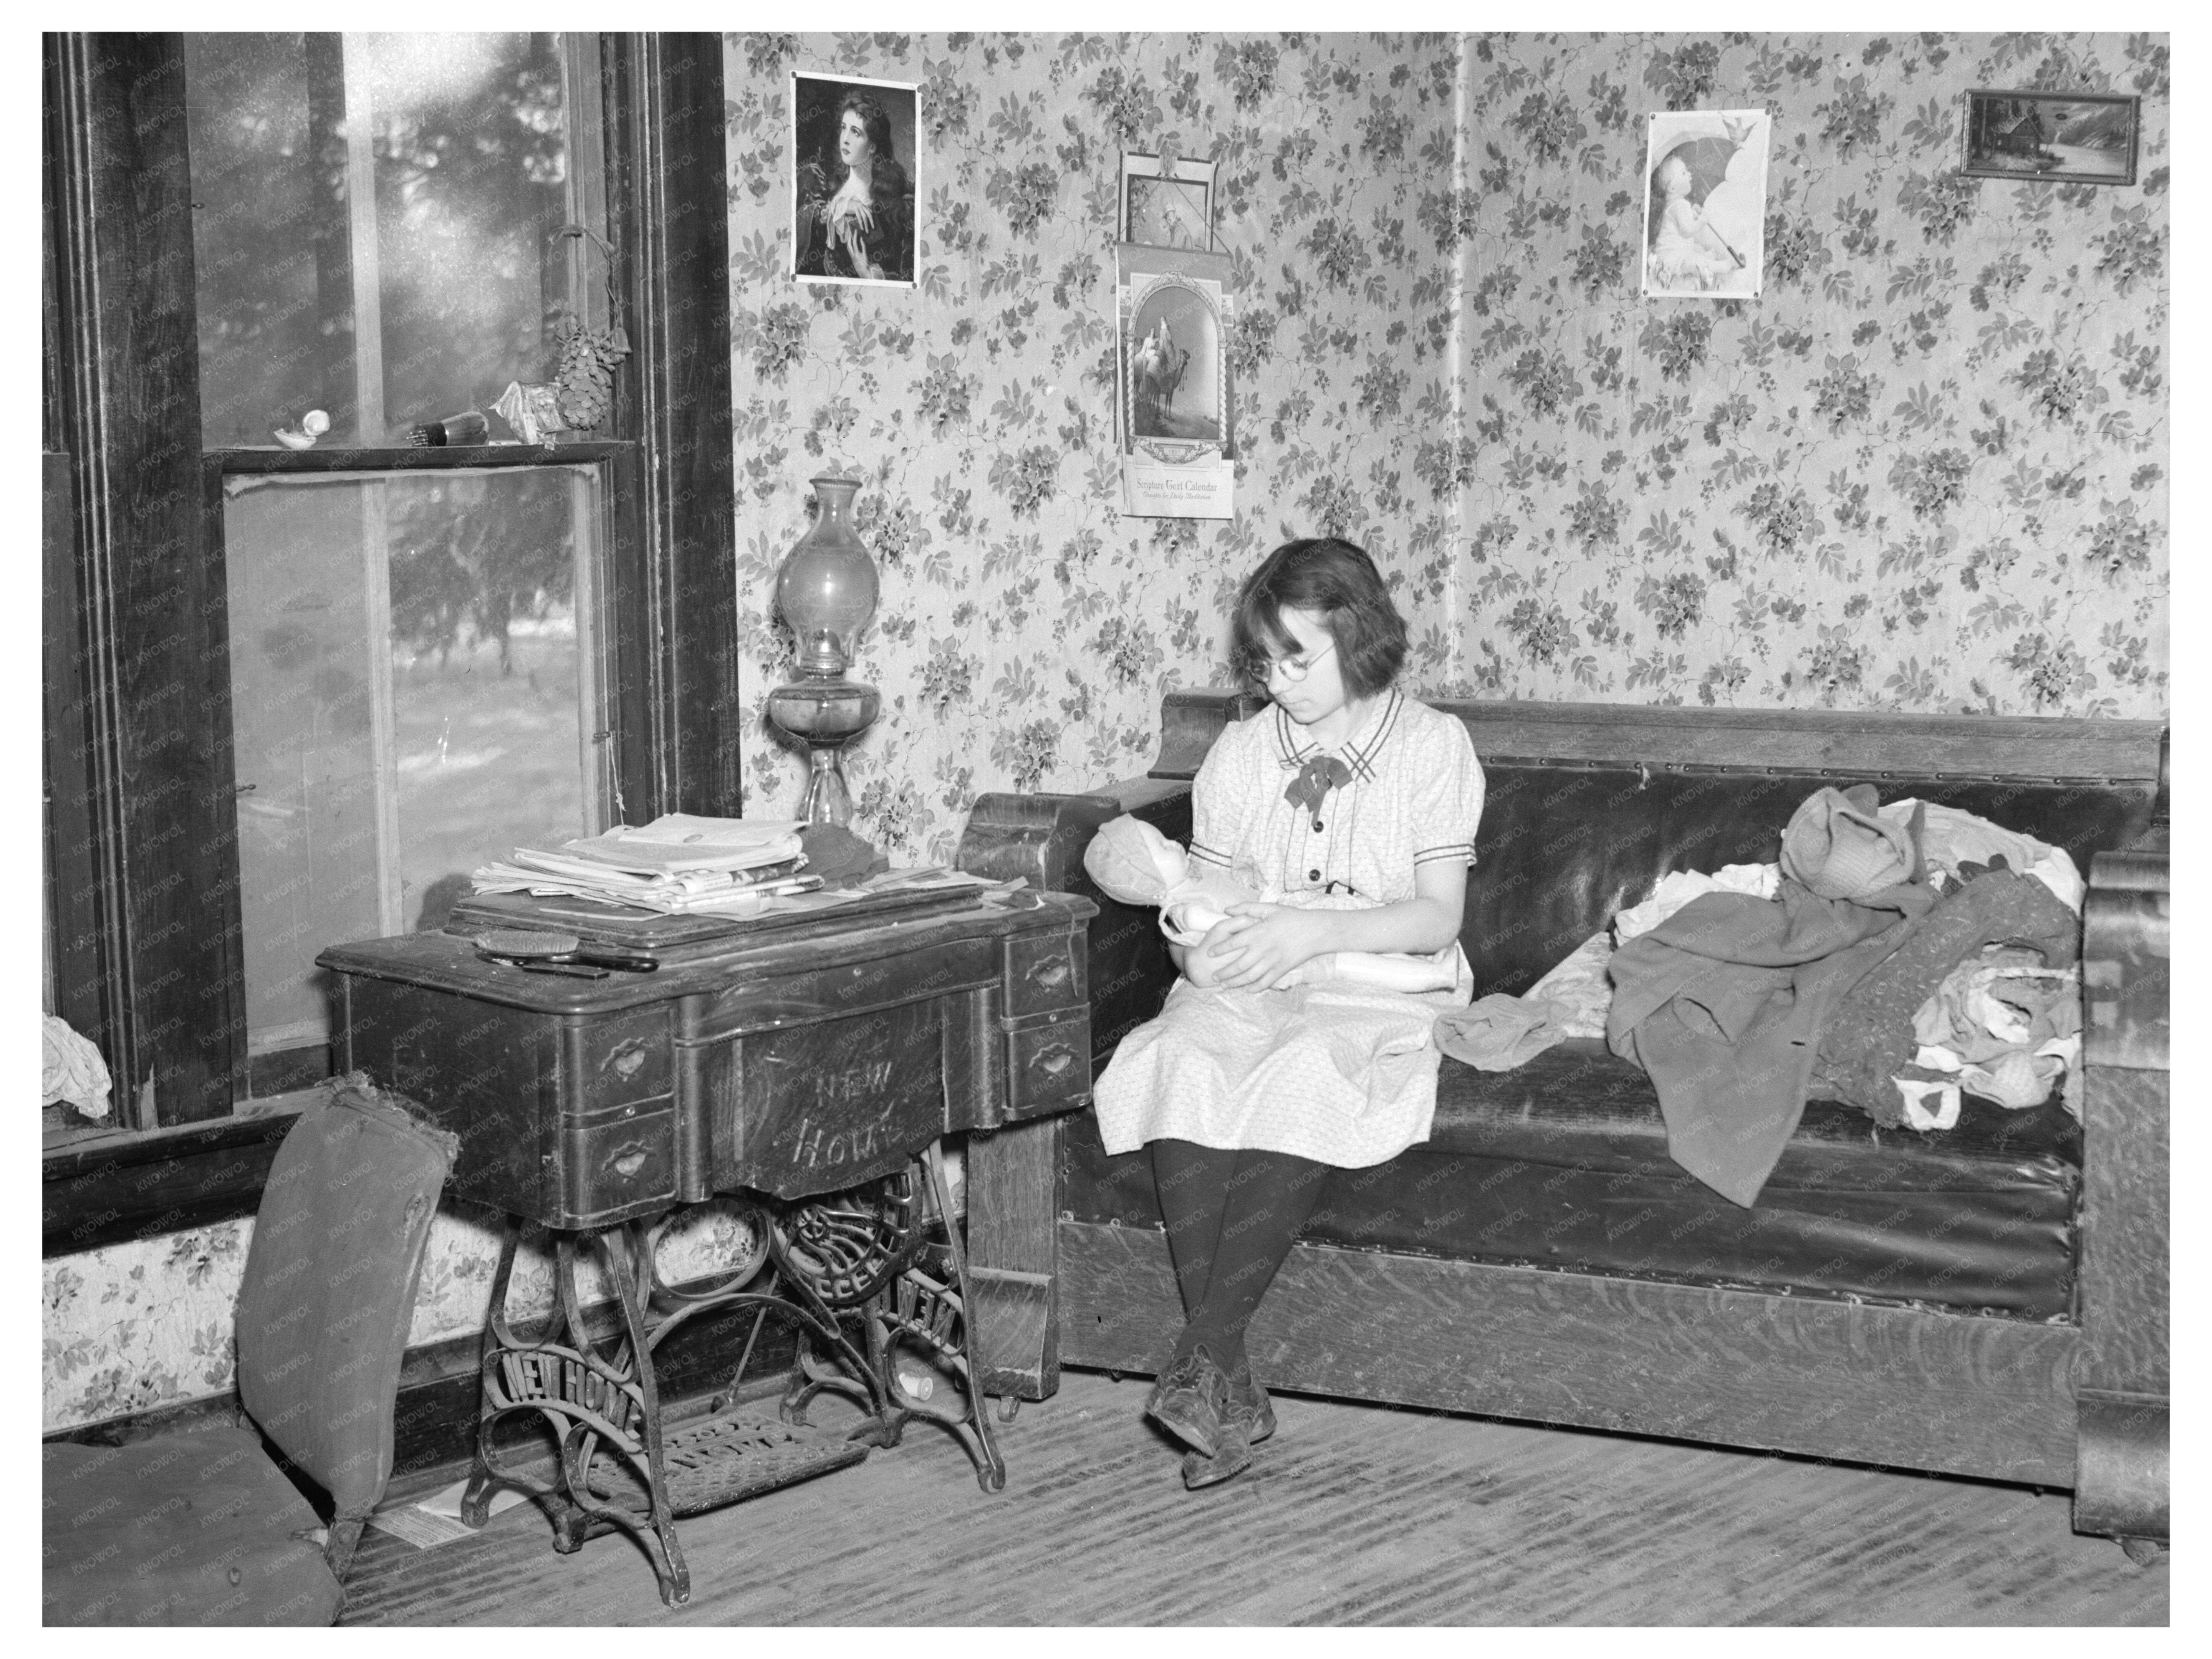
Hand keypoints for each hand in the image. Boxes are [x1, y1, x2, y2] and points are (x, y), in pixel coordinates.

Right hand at [828, 198, 875, 234]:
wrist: (843, 203)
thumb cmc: (850, 207)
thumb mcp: (857, 209)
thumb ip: (862, 211)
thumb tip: (867, 217)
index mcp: (863, 206)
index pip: (870, 212)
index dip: (872, 218)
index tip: (873, 224)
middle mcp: (862, 205)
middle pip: (869, 214)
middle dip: (871, 221)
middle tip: (873, 227)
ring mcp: (859, 207)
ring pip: (864, 216)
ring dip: (866, 224)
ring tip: (867, 230)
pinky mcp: (855, 209)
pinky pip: (859, 217)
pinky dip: (861, 223)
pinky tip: (862, 227)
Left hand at [1203, 902, 1324, 990]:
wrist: (1315, 930)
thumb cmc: (1292, 917)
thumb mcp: (1269, 907)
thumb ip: (1246, 908)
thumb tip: (1227, 909)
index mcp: (1258, 932)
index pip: (1233, 942)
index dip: (1219, 949)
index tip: (1209, 952)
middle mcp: (1263, 948)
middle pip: (1238, 964)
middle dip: (1223, 972)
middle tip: (1213, 976)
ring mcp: (1272, 961)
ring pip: (1249, 976)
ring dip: (1235, 982)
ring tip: (1224, 985)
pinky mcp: (1282, 969)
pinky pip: (1266, 982)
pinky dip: (1255, 987)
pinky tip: (1247, 989)